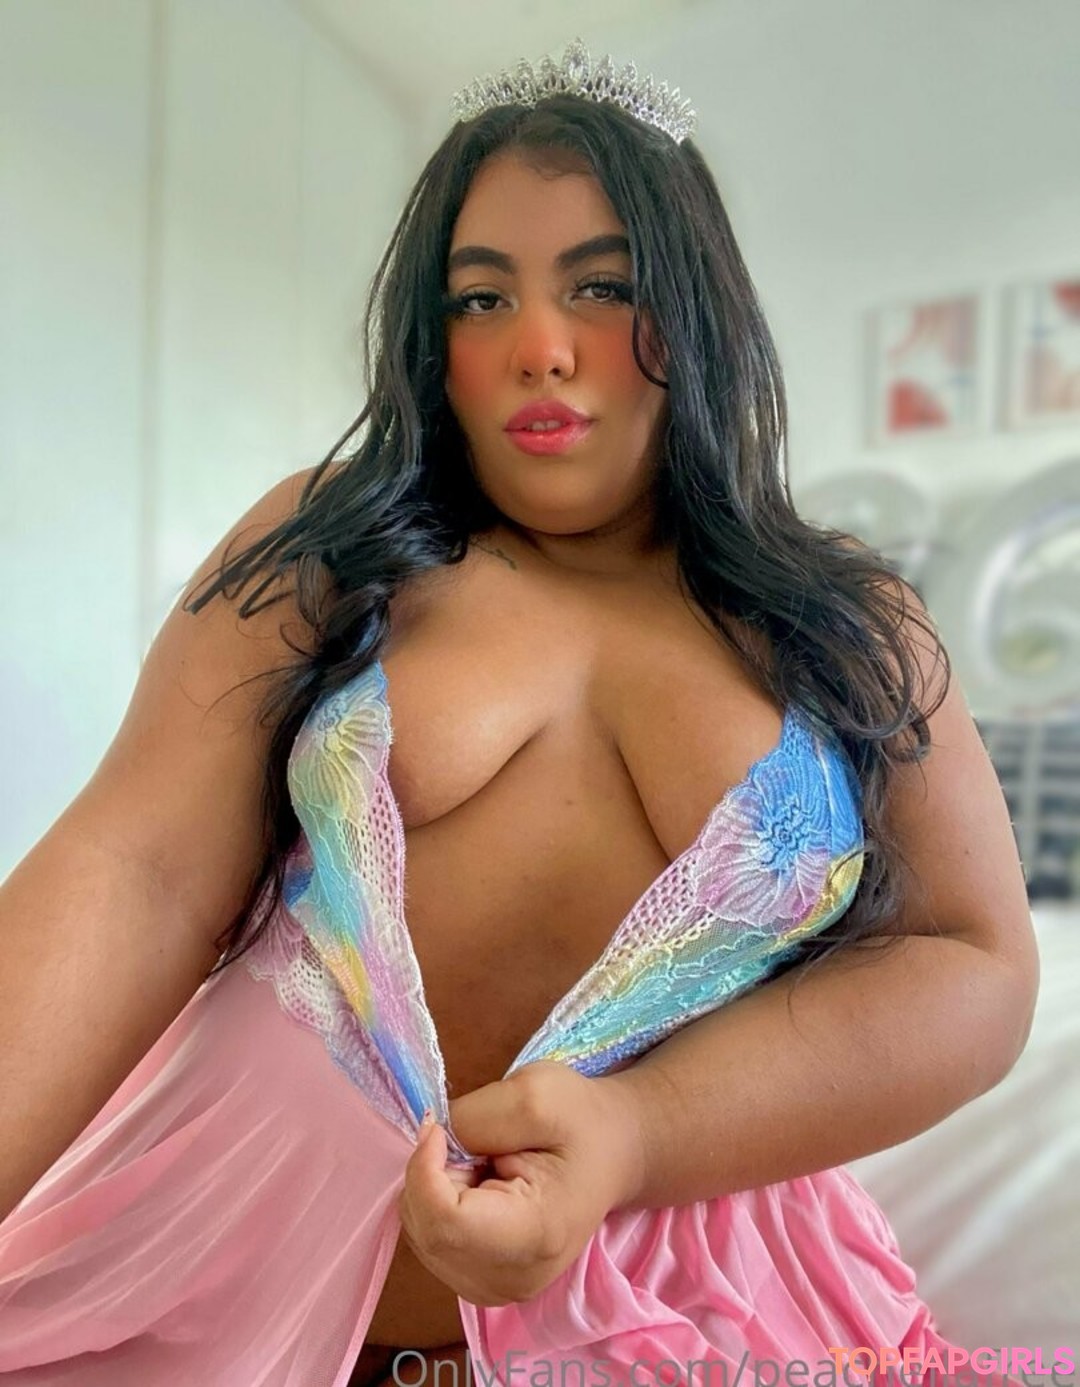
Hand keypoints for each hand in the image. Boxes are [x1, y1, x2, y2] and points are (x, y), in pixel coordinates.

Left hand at [396, 1059, 644, 1307]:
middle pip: (426, 1230)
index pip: (443, 1222)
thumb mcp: (534, 1090)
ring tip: (484, 1166)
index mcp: (536, 1236)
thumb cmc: (581, 1120)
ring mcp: (495, 1290)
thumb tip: (428, 1141)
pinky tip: (477, 1188)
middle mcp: (512, 1280)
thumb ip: (475, 1117)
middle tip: (475, 1144)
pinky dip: (438, 1204)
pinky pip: (428, 1240)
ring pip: (420, 1234)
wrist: (613, 1153)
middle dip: (432, 1175)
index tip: (439, 1128)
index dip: (424, 1169)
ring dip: (435, 1188)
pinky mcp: (480, 1284)